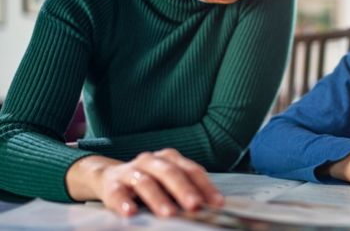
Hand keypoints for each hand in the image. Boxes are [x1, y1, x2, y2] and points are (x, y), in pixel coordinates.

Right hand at [66, 148, 223, 216]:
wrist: (109, 177)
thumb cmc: (149, 182)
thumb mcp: (169, 183)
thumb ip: (187, 191)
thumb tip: (211, 208)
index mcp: (170, 158)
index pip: (192, 171)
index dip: (206, 187)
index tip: (217, 204)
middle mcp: (151, 160)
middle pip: (171, 173)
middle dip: (184, 190)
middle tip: (195, 206)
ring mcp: (131, 170)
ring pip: (146, 182)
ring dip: (158, 199)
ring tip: (169, 214)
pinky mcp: (112, 185)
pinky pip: (118, 193)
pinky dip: (124, 203)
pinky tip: (131, 213)